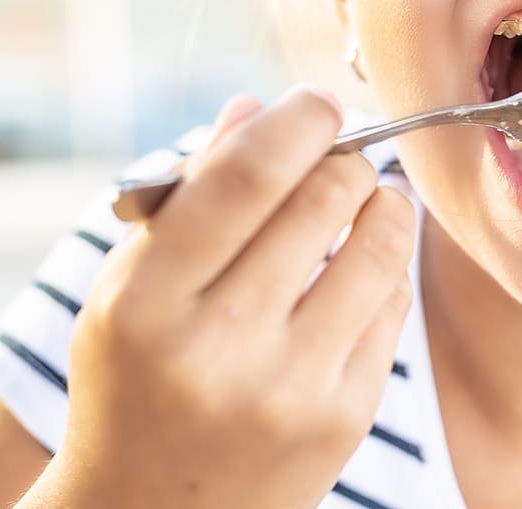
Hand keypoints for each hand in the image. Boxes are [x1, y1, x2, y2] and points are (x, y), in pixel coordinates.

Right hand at [25, 86, 415, 508]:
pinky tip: (361, 269)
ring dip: (382, 201)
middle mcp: (220, 344)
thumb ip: (188, 197)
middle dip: (343, 156)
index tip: (315, 104)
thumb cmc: (137, 379)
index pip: (247, 174)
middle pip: (324, 196)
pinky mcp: (346, 417)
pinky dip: (384, 268)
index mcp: (146, 300)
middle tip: (340, 153)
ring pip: (379, 243)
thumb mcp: (128, 289)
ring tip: (366, 198)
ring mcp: (290, 386)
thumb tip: (254, 106)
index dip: (298, 120)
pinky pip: (392, 304)